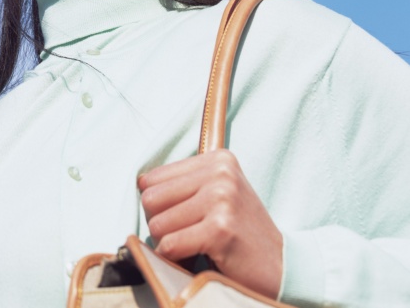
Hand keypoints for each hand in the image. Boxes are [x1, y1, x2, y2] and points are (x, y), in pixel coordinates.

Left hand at [137, 150, 282, 300]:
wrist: (283, 265)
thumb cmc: (243, 232)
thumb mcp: (220, 193)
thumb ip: (186, 183)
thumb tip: (140, 184)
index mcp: (218, 159)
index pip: (153, 178)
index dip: (158, 205)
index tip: (179, 218)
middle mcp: (220, 173)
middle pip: (151, 199)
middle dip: (160, 224)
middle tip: (184, 236)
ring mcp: (222, 199)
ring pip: (158, 223)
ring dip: (169, 244)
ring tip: (194, 246)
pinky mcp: (220, 229)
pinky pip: (171, 244)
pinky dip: (174, 258)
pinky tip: (193, 258)